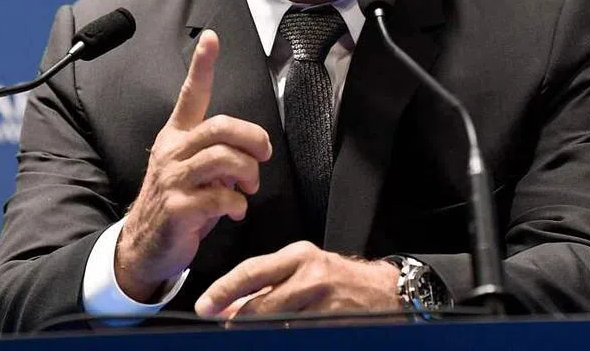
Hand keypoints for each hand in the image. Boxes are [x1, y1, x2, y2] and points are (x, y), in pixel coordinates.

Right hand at [115, 30, 272, 301]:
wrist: (145, 246)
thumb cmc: (179, 203)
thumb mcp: (195, 172)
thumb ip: (220, 155)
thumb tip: (249, 154)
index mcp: (176, 136)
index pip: (190, 95)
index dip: (202, 65)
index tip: (211, 37)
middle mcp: (172, 152)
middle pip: (221, 127)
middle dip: (253, 138)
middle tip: (263, 155)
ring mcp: (172, 179)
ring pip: (223, 159)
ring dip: (247, 174)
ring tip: (249, 187)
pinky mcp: (177, 207)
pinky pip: (220, 197)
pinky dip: (237, 205)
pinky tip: (235, 211)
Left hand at [194, 241, 399, 317]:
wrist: (384, 291)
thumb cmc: (339, 278)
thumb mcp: (303, 269)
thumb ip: (268, 284)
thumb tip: (229, 305)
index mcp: (298, 255)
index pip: (251, 271)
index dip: (224, 290)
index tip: (205, 305)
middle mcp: (310, 275)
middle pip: (260, 304)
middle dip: (238, 319)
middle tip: (226, 324)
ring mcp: (321, 301)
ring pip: (276, 323)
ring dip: (261, 330)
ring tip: (256, 330)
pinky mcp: (330, 322)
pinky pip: (296, 333)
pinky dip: (285, 334)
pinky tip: (286, 331)